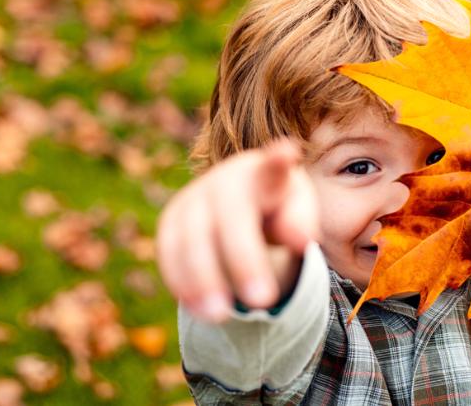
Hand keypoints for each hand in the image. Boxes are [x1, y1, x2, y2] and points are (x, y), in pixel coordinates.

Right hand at [156, 138, 319, 322]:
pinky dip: (182, 282)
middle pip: (231, 216)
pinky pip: (169, 252)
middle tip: (264, 300)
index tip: (288, 153)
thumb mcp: (297, 213)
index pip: (273, 165)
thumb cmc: (277, 208)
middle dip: (244, 259)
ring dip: (204, 279)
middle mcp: (224, 181)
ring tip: (222, 317)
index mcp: (264, 173)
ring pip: (191, 237)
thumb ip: (301, 223)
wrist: (239, 203)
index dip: (278, 160)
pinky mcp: (171, 222)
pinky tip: (199, 310)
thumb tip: (300, 239)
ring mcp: (192, 199)